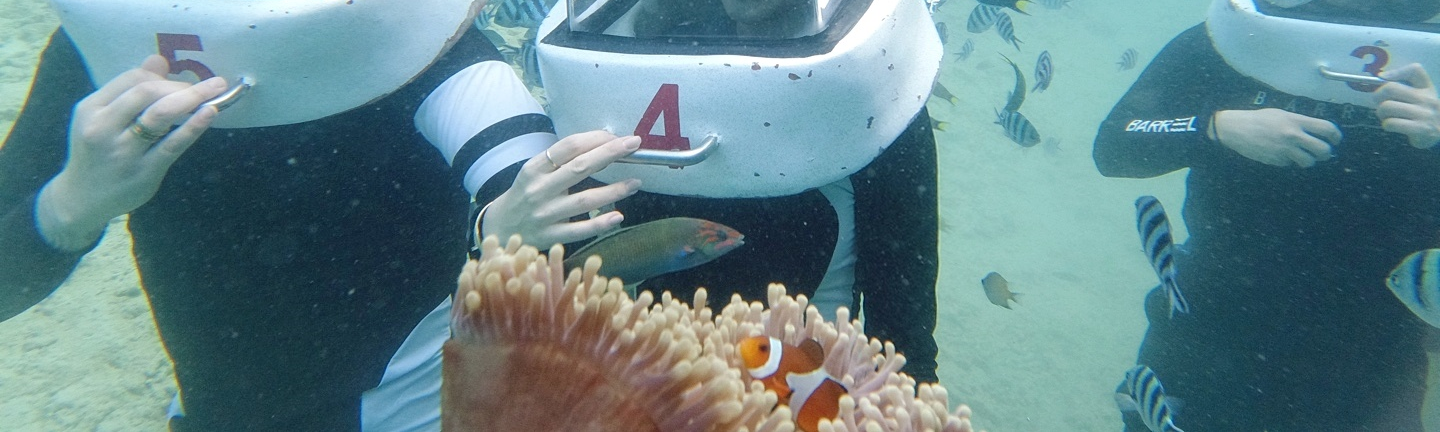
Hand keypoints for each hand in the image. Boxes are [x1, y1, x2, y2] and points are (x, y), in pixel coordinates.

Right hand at [36, 55, 227, 250]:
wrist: (81, 198)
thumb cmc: (96, 151)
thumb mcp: (101, 117)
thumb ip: (129, 89)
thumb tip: (159, 59)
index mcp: (91, 109)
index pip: (132, 79)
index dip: (162, 76)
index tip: (182, 81)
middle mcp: (103, 127)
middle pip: (147, 92)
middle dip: (181, 85)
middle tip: (207, 87)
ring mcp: (123, 151)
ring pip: (159, 115)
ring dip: (191, 99)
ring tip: (215, 92)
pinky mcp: (143, 172)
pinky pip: (172, 145)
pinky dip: (193, 127)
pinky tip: (209, 114)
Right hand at [481, 132, 642, 247]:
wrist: (499, 228)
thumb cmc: (526, 194)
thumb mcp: (535, 173)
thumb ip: (562, 162)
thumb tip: (603, 146)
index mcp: (534, 168)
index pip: (568, 147)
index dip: (596, 139)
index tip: (618, 136)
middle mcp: (538, 189)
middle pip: (579, 168)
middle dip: (609, 154)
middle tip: (634, 144)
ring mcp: (544, 214)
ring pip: (584, 200)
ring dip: (613, 190)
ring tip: (635, 183)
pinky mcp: (550, 236)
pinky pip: (579, 230)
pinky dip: (600, 224)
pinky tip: (618, 216)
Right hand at [1211, 108, 1340, 167]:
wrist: (1235, 129)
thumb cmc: (1259, 119)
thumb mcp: (1282, 115)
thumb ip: (1299, 124)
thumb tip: (1316, 135)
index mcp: (1296, 121)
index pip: (1327, 129)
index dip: (1336, 136)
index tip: (1335, 140)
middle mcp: (1293, 135)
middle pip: (1323, 150)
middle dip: (1326, 154)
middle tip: (1322, 153)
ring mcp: (1284, 149)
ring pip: (1308, 162)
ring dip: (1308, 160)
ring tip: (1301, 155)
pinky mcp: (1275, 160)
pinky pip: (1289, 164)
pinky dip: (1287, 161)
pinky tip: (1278, 154)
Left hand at [1376, 63, 1439, 148]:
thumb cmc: (1423, 113)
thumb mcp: (1420, 97)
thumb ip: (1404, 88)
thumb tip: (1381, 77)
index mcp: (1426, 87)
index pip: (1415, 70)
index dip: (1395, 72)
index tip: (1383, 79)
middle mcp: (1426, 98)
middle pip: (1390, 88)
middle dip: (1377, 96)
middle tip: (1379, 103)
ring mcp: (1424, 113)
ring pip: (1387, 107)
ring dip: (1380, 113)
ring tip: (1386, 116)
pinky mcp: (1421, 128)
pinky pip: (1391, 123)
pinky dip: (1386, 125)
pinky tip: (1391, 126)